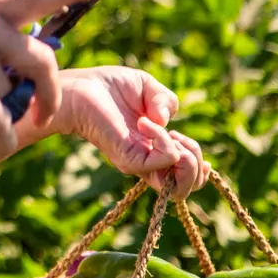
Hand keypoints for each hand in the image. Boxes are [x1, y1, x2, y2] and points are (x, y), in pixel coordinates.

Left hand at [45, 66, 209, 197]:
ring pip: (179, 186)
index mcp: (153, 148)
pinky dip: (163, 138)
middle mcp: (146, 161)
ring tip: (169, 133)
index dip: (198, 168)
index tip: (185, 140)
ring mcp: (138, 163)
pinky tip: (144, 122)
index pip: (183, 178)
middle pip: (184, 190)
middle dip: (196, 164)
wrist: (80, 86)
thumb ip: (166, 101)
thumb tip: (167, 123)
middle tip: (178, 137)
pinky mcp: (128, 159)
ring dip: (186, 155)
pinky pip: (163, 159)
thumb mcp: (148, 88)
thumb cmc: (109, 87)